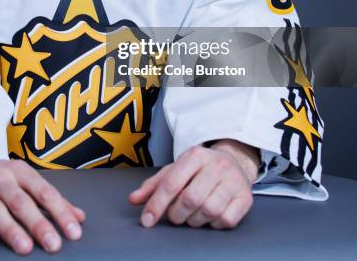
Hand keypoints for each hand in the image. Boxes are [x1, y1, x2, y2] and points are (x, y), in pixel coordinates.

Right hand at [0, 147, 84, 253]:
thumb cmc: (0, 176)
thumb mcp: (26, 179)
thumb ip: (51, 199)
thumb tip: (79, 217)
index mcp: (21, 172)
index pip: (44, 193)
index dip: (60, 212)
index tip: (74, 232)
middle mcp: (0, 178)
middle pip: (21, 202)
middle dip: (38, 223)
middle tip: (53, 244)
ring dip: (10, 229)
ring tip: (25, 247)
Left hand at [128, 140, 258, 229]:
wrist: (234, 162)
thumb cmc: (200, 168)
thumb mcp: (176, 169)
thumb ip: (154, 185)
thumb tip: (134, 199)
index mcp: (195, 155)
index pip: (172, 182)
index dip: (157, 204)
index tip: (147, 220)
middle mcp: (216, 165)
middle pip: (190, 199)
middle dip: (176, 214)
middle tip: (175, 215)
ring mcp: (233, 181)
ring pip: (208, 211)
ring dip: (194, 220)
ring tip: (192, 214)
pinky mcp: (245, 197)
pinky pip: (225, 220)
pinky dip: (213, 224)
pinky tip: (209, 216)